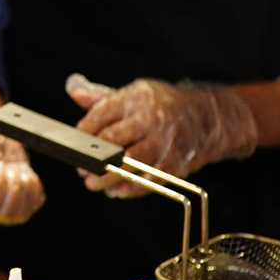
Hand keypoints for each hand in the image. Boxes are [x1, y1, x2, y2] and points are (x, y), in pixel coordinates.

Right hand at [0, 112, 45, 224]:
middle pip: (3, 211)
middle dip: (8, 180)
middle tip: (1, 164)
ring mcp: (0, 212)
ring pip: (19, 214)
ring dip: (22, 184)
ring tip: (13, 168)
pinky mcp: (19, 208)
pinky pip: (34, 205)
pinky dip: (33, 186)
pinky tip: (22, 174)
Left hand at [68, 73, 257, 194]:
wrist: (205, 117)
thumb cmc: (160, 106)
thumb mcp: (132, 94)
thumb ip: (100, 96)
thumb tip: (73, 88)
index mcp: (136, 99)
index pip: (102, 115)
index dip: (84, 132)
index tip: (75, 143)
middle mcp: (151, 119)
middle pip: (114, 141)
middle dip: (93, 157)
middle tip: (81, 168)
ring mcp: (165, 142)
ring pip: (131, 163)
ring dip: (108, 177)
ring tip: (93, 183)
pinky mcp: (176, 163)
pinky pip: (150, 180)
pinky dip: (131, 188)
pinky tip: (116, 190)